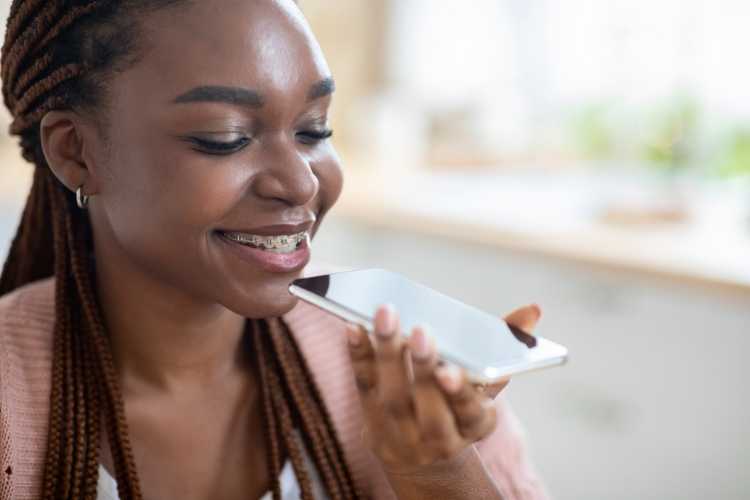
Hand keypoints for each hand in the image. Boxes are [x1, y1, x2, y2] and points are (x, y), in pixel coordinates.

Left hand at [345, 303, 540, 473]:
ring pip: (392, 397)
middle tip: (419, 331)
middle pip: (427, 405)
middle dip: (422, 368)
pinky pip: (363, 388)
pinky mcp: (373, 422)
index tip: (449, 370)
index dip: (459, 391)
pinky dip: (359, 355)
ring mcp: (402, 433)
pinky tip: (354, 327)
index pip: (468, 411)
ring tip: (385, 316)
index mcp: (474, 424)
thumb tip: (532, 310)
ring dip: (387, 355)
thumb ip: (506, 345)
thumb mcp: (487, 382)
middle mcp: (438, 437)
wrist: (423, 455)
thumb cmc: (458, 404)